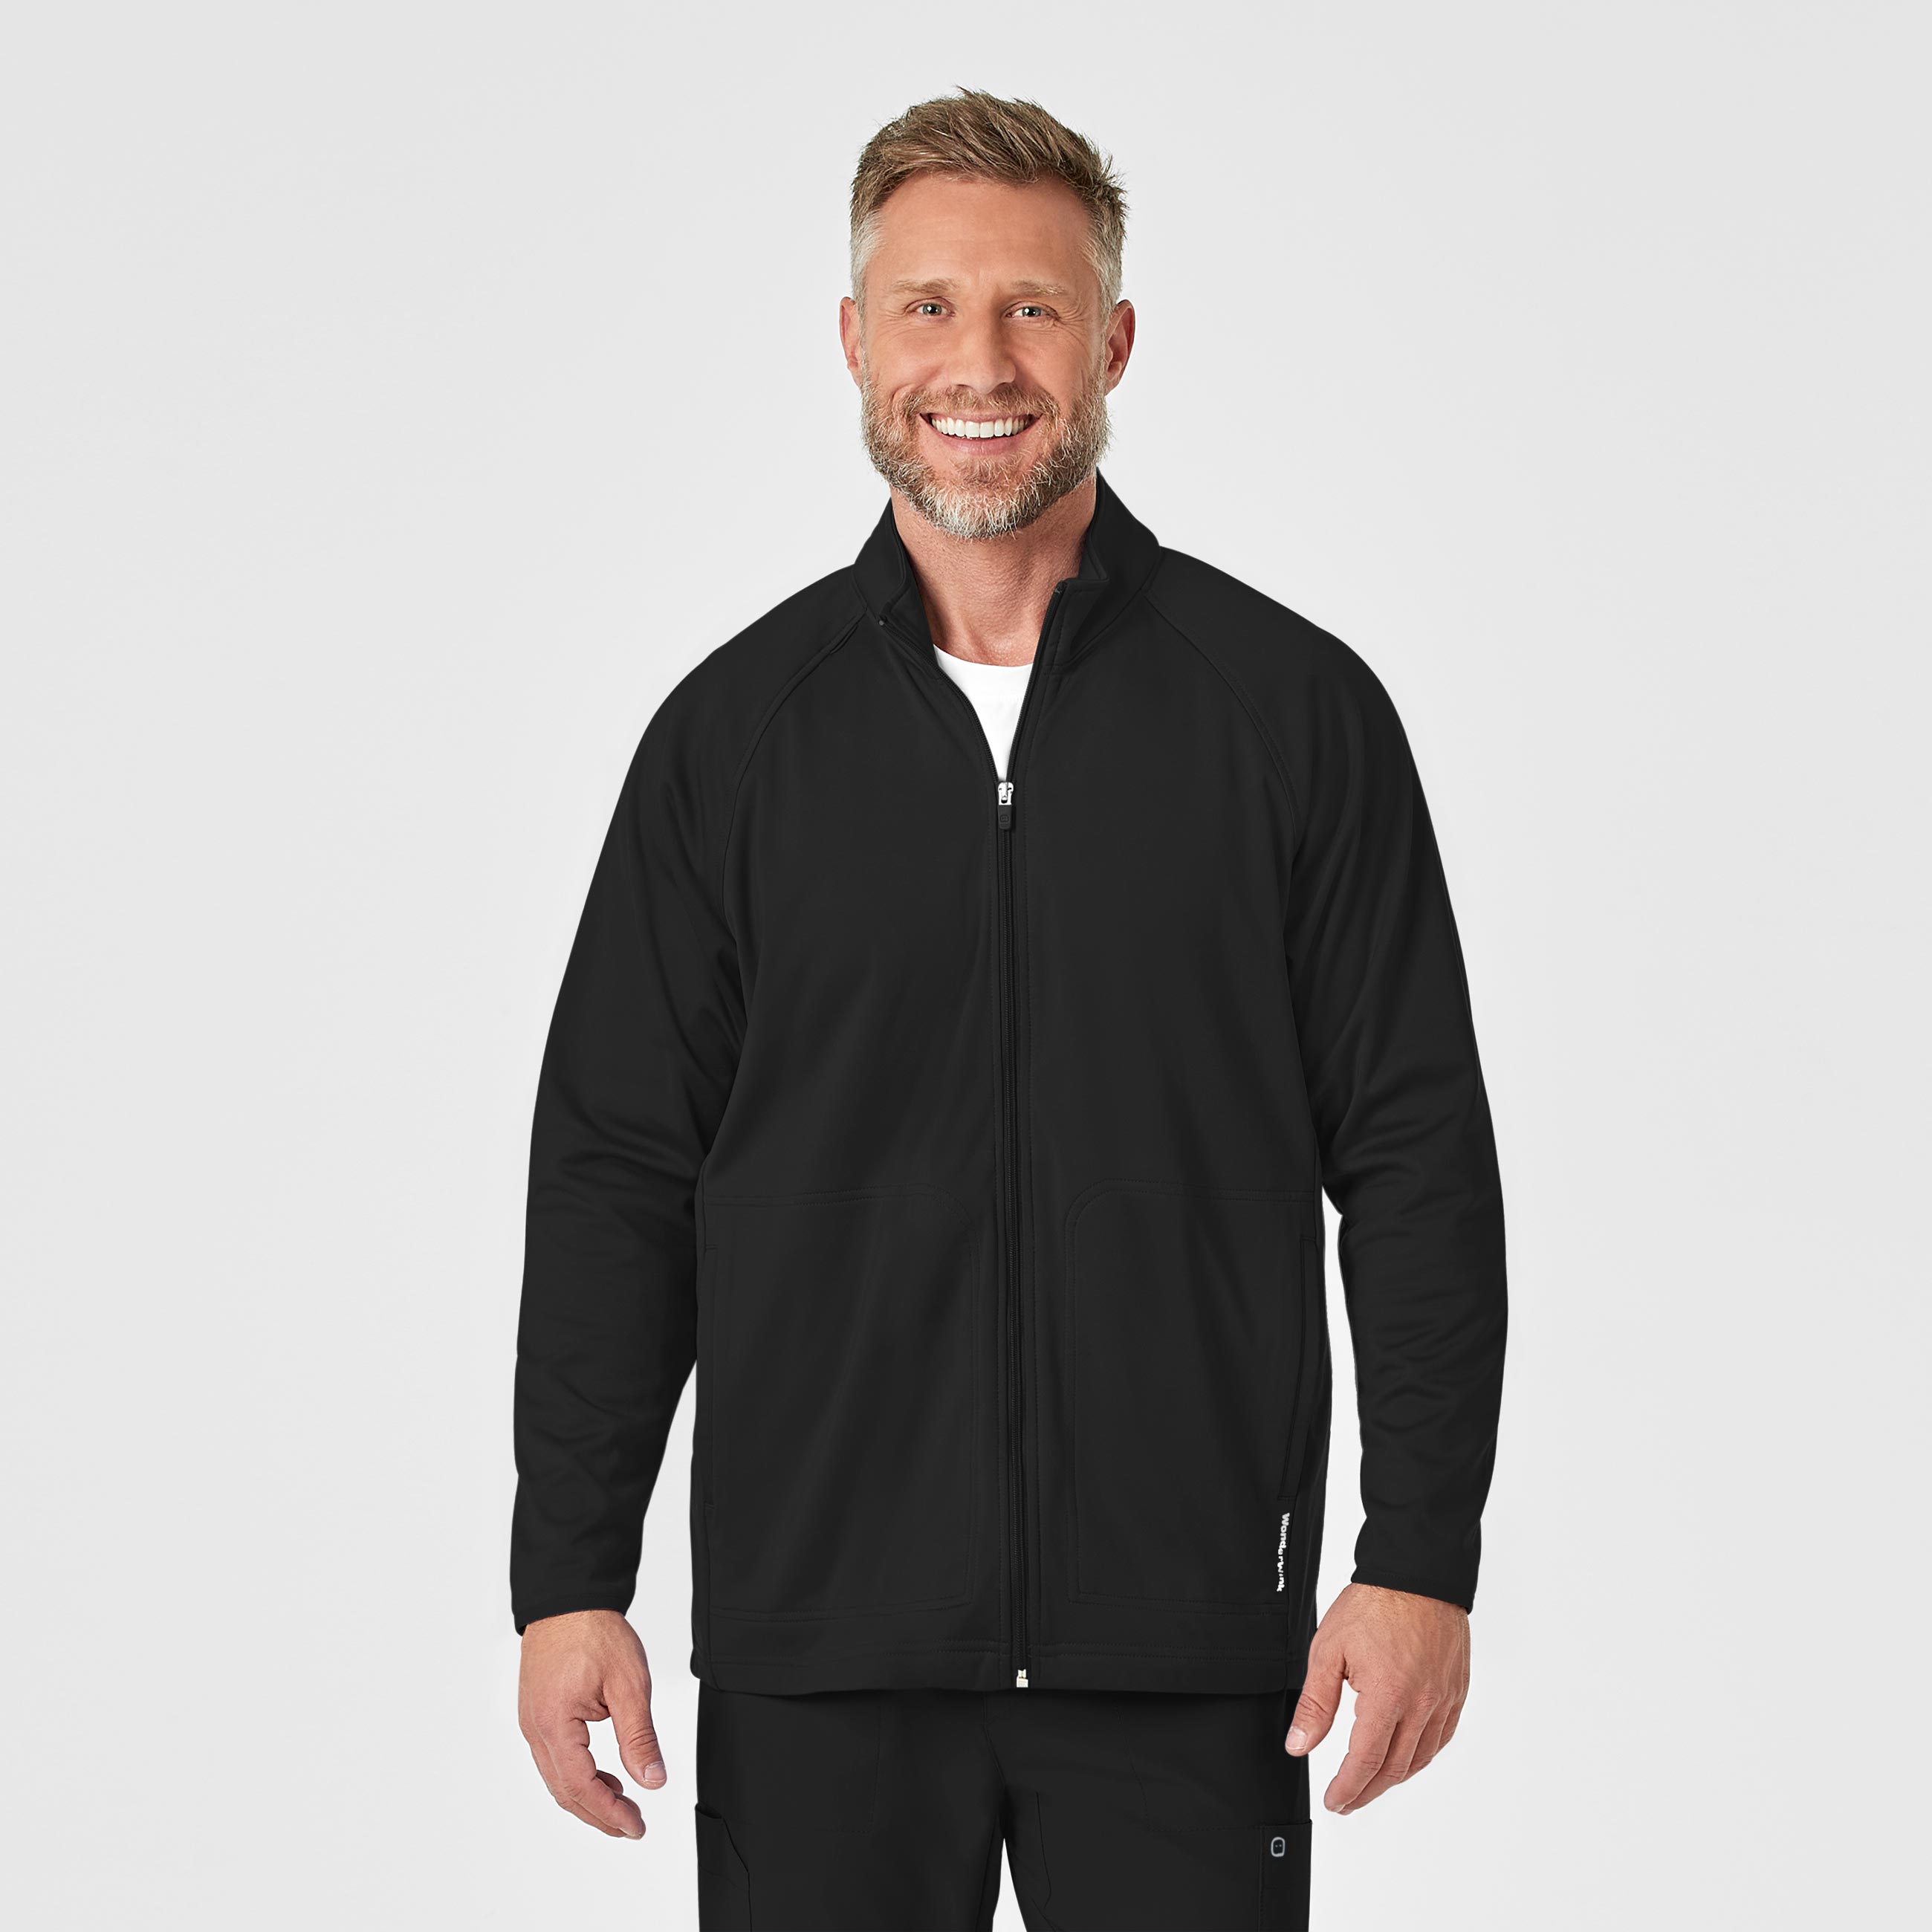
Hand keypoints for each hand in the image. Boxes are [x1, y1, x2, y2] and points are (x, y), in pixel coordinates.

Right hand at [518, 1609, 666, 1838]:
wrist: (569, 1599)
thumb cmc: (594, 1632)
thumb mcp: (628, 1685)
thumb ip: (639, 1737)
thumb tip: (652, 1780)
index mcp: (554, 1723)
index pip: (581, 1787)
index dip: (610, 1814)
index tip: (636, 1827)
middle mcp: (535, 1728)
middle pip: (564, 1791)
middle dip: (599, 1814)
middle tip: (632, 1825)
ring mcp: (532, 1721)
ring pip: (557, 1778)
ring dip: (589, 1797)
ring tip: (623, 1804)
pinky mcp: (537, 1713)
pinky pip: (554, 1758)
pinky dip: (579, 1774)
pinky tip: (605, 1775)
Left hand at [1284, 1582, 1469, 1813]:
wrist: (1417, 1574)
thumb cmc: (1375, 1603)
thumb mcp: (1329, 1649)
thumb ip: (1315, 1704)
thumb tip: (1299, 1745)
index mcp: (1388, 1696)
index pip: (1365, 1761)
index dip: (1347, 1788)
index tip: (1334, 1801)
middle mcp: (1422, 1705)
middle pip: (1394, 1768)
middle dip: (1367, 1791)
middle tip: (1347, 1800)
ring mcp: (1443, 1700)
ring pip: (1420, 1758)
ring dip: (1393, 1778)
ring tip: (1370, 1784)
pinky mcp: (1456, 1691)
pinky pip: (1441, 1738)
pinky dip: (1421, 1756)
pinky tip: (1405, 1757)